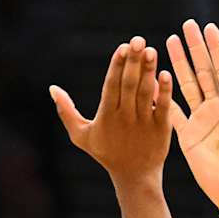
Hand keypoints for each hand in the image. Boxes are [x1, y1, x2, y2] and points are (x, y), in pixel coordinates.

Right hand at [50, 37, 175, 186]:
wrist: (135, 177)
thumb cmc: (106, 153)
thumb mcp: (81, 135)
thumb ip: (66, 111)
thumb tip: (52, 88)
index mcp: (106, 115)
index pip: (111, 85)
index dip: (117, 65)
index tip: (123, 47)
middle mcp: (125, 117)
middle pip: (129, 84)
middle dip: (134, 61)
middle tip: (139, 40)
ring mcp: (144, 123)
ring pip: (146, 93)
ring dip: (149, 71)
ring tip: (152, 51)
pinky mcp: (161, 130)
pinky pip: (164, 107)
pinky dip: (165, 92)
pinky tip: (166, 74)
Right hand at [165, 18, 218, 217]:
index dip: (217, 50)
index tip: (209, 27)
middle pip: (204, 72)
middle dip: (195, 49)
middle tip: (186, 25)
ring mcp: (202, 121)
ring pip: (186, 85)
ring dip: (178, 64)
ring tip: (168, 41)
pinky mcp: (188, 136)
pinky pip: (172, 111)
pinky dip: (162, 96)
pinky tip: (153, 78)